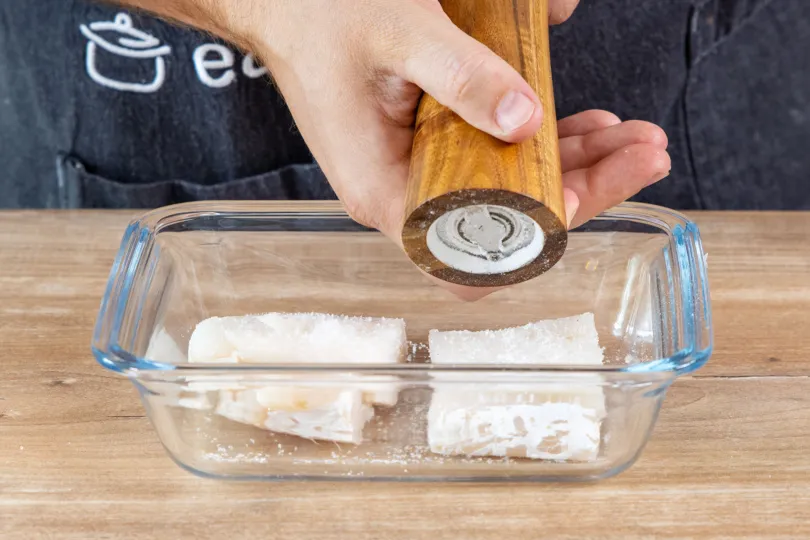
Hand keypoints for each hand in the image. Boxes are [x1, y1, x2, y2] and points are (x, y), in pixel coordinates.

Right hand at [239, 0, 667, 234]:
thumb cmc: (319, 15)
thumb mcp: (397, 35)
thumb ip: (461, 77)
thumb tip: (527, 119)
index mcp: (385, 193)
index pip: (471, 254)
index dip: (534, 237)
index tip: (583, 196)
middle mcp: (403, 196)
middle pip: (506, 222)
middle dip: (582, 188)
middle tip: (643, 151)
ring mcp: (417, 173)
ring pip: (508, 191)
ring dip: (573, 165)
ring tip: (631, 136)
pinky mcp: (428, 148)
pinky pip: (494, 161)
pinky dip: (541, 144)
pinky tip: (581, 123)